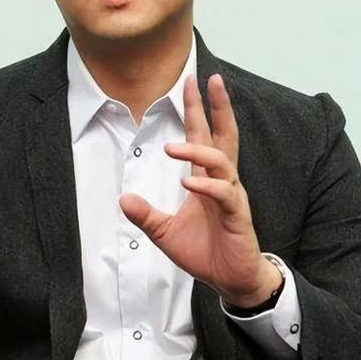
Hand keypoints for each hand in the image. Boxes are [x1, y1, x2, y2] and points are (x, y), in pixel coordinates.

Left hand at [119, 73, 280, 307]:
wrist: (230, 279)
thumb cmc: (205, 252)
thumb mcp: (165, 233)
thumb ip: (146, 215)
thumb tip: (123, 200)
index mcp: (206, 180)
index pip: (203, 137)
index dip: (197, 110)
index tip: (190, 83)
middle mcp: (222, 181)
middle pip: (222, 135)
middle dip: (215, 107)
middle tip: (208, 79)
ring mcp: (231, 196)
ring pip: (220, 161)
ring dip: (197, 151)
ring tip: (172, 148)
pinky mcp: (237, 215)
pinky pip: (223, 193)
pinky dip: (205, 185)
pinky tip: (188, 182)